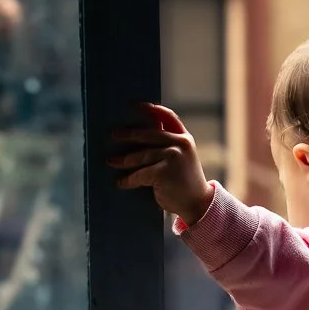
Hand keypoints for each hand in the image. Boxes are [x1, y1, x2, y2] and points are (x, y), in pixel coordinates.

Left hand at [108, 103, 212, 225]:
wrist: (198, 204)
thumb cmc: (184, 182)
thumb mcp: (181, 159)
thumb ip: (168, 146)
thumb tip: (138, 135)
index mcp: (184, 138)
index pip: (168, 117)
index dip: (151, 109)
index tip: (135, 105)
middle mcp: (180, 144)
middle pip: (148, 135)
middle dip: (129, 134)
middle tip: (114, 134)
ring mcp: (173, 157)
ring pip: (141, 156)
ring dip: (123, 160)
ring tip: (110, 161)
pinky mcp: (164, 172)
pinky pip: (140, 174)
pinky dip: (129, 179)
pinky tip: (121, 182)